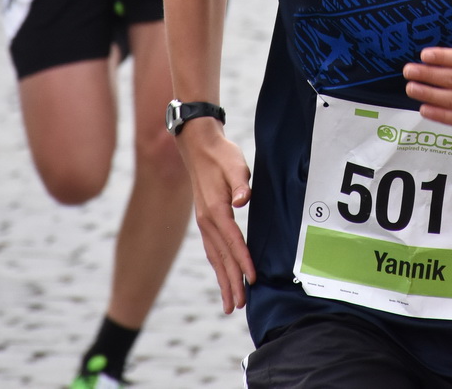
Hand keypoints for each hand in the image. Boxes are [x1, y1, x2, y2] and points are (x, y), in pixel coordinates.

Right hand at [176, 120, 254, 312]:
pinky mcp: (205, 220)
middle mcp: (207, 220)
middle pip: (222, 257)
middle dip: (232, 282)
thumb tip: (242, 200)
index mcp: (216, 209)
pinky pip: (211, 250)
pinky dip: (218, 267)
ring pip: (214, 258)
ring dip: (223, 280)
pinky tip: (223, 276)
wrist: (199, 145)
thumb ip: (240, 183)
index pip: (233, 242)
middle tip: (240, 306)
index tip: (253, 279)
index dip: (243, 261)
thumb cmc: (222, 154)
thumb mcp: (235, 164)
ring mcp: (204, 222)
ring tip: (231, 303)